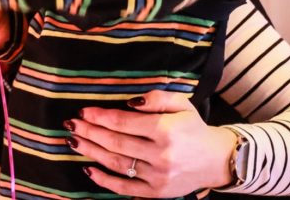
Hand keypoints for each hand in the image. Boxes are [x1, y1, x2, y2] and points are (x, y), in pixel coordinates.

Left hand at [67, 90, 235, 196]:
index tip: (84, 111)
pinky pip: (125, 188)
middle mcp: (160, 155)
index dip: (101, 117)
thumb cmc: (194, 128)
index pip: (124, 123)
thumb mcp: (181, 104)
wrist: (216, 160)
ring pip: (117, 164)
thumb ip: (156, 98)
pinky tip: (88, 169)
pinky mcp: (156, 193)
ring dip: (92, 152)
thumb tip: (129, 103)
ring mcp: (157, 177)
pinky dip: (105, 180)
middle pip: (116, 143)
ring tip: (73, 142)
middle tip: (72, 124)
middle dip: (90, 132)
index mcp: (166, 130)